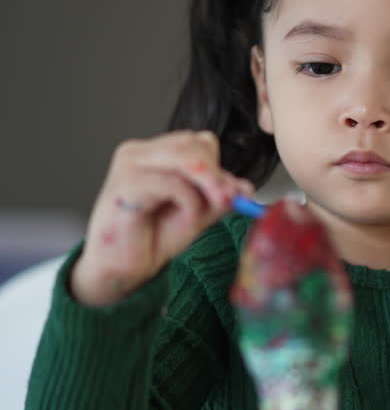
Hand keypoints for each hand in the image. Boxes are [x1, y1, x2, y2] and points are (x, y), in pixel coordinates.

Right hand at [70, 130, 254, 305]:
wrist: (123, 267)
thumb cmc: (154, 236)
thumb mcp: (198, 213)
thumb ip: (219, 198)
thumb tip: (246, 188)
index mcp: (157, 153)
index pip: (200, 142)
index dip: (220, 167)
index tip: (234, 195)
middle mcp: (140, 152)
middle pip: (194, 145)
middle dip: (218, 175)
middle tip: (229, 201)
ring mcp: (129, 165)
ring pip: (186, 158)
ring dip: (207, 186)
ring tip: (207, 211)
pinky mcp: (124, 184)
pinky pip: (173, 184)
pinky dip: (190, 203)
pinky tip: (188, 220)